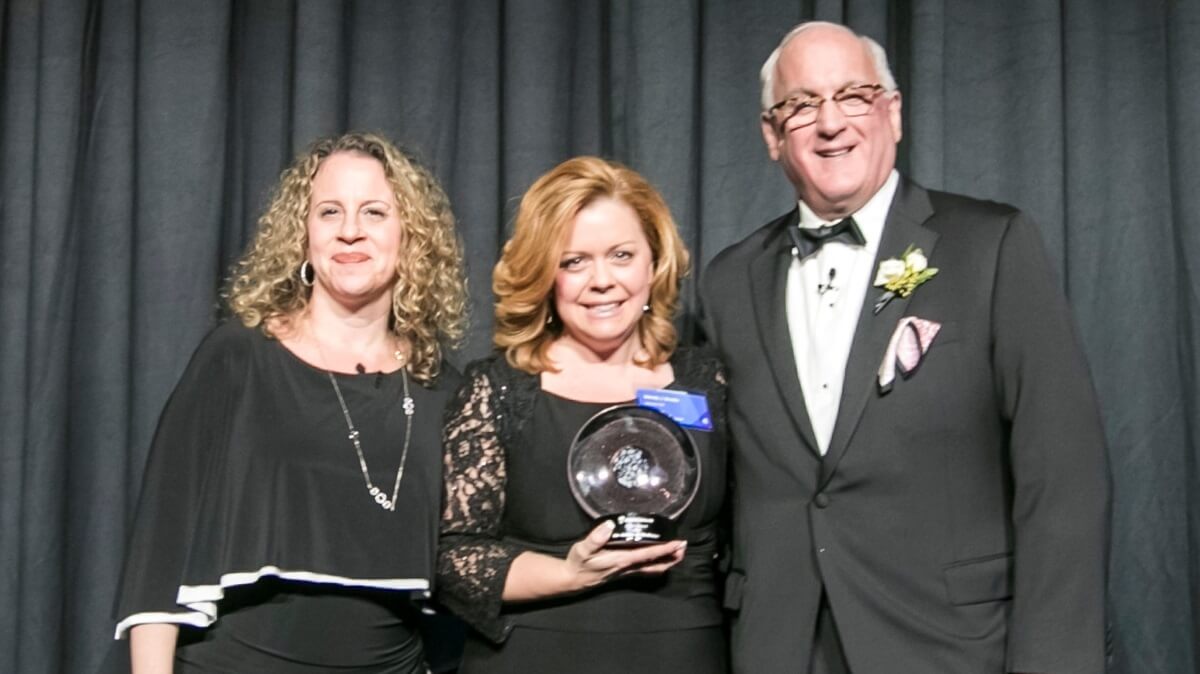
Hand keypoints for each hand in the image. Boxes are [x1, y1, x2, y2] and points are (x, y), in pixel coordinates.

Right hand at [563, 520, 686, 592]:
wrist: (573, 579)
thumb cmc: (578, 563)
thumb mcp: (582, 549)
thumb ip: (595, 538)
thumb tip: (610, 526)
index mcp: (621, 560)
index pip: (648, 554)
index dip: (665, 549)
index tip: (678, 542)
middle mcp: (627, 568)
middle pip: (656, 565)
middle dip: (672, 557)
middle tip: (684, 546)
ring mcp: (627, 572)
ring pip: (653, 569)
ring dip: (667, 562)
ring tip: (678, 552)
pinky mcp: (624, 573)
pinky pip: (646, 570)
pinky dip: (657, 564)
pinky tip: (659, 559)